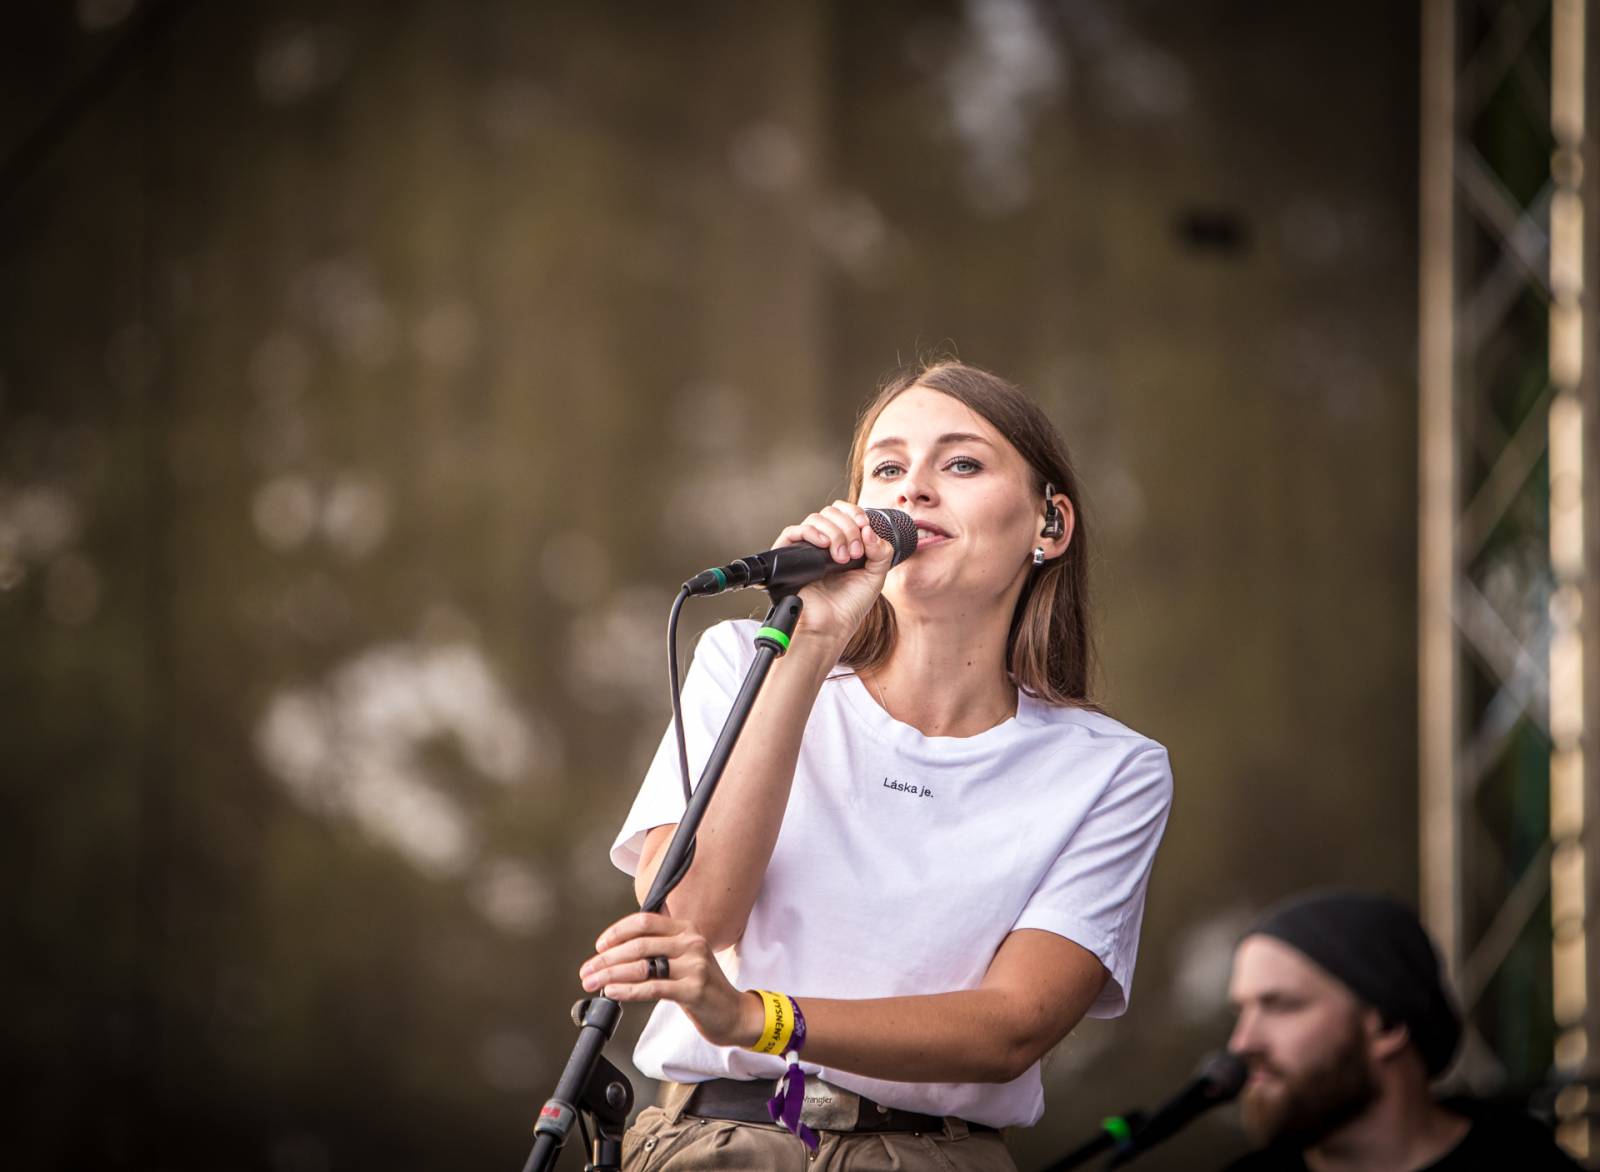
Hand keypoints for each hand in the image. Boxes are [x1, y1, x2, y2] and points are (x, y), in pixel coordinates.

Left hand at [578, 912, 762, 1047]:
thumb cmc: (702, 986)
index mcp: (686, 929)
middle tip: (587, 970)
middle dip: (606, 959)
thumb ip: (658, 949)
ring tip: (593, 983)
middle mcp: (691, 942)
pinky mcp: (693, 989)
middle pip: (638, 944)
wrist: (733, 1013)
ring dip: (610, 975)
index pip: (644, 921)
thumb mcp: (684, 958)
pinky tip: (613, 993)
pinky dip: (627, 990)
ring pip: (641, 965)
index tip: (599, 946)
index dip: (617, 932)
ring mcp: (694, 965)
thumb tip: (614, 952)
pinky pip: (652, 987)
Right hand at [770, 500, 894, 640]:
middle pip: (831, 513)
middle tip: (855, 553)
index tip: (865, 527)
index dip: (855, 513)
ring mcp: (806, 549)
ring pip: (815, 519)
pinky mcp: (789, 558)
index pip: (844, 512)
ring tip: (841, 558)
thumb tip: (868, 528)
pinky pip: (793, 532)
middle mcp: (823, 543)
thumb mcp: (876, 575)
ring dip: (834, 533)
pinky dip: (810, 532)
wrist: (831, 627)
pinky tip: (824, 545)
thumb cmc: (850, 606)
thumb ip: (881, 550)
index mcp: (843, 543)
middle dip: (847, 527)